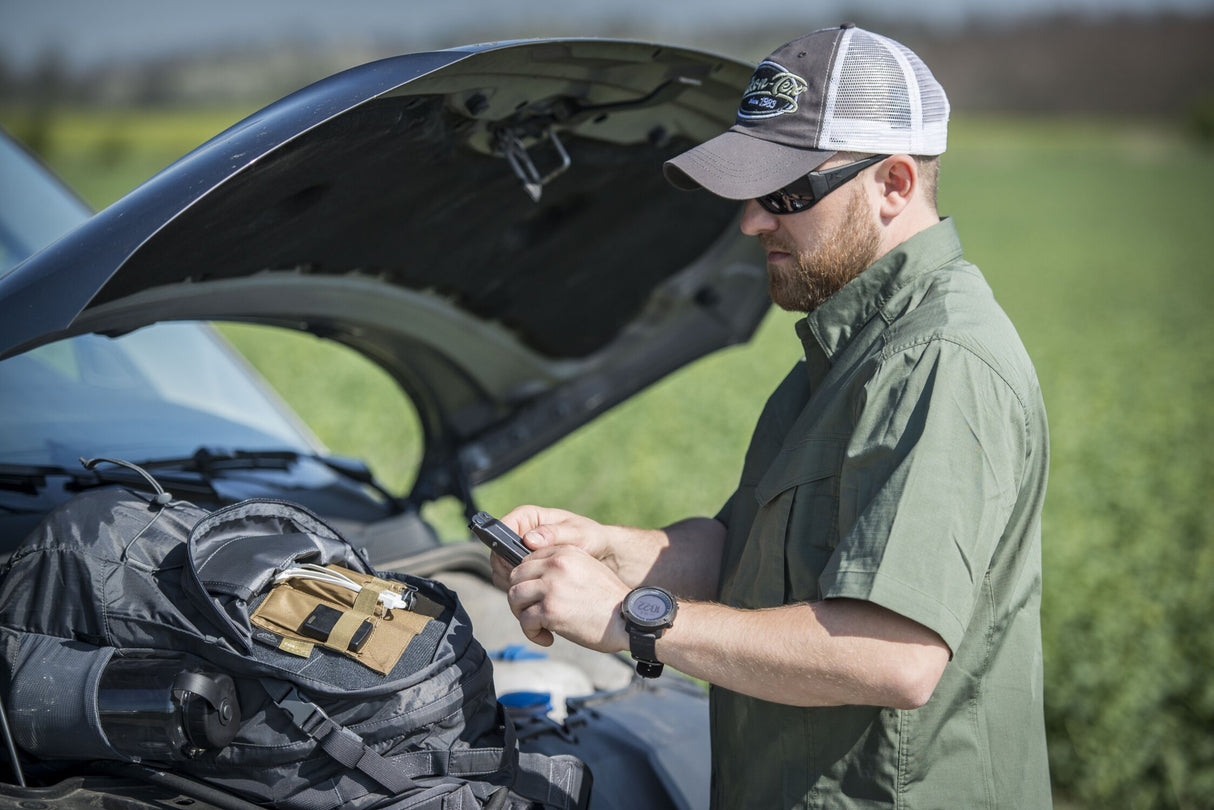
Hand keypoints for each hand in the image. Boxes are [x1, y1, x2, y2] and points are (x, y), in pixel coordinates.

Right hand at [491, 505, 616, 589]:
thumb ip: (554, 535)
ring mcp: (520, 552)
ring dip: (512, 580)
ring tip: (533, 589)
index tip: (516, 563)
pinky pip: (510, 579)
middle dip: (507, 568)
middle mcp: (520, 533)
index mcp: (528, 518)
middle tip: (526, 581)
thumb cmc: (591, 538)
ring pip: (501, 568)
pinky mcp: (524, 568)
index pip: (501, 528)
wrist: (601, 555)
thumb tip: (529, 538)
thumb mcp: (577, 534)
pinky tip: (534, 593)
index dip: (503, 547)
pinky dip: (518, 587)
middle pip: (497, 552)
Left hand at [505, 543, 631, 651]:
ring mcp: (551, 586)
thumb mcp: (587, 569)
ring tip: (538, 626)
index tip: (534, 596)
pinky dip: (532, 633)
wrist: (629, 620)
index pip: (526, 560)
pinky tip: (548, 638)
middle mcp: (555, 564)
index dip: (526, 581)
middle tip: (532, 613)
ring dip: (522, 615)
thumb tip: (533, 580)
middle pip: (516, 577)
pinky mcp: (550, 610)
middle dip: (520, 598)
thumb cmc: (609, 601)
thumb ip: (561, 567)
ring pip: (514, 597)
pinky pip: (525, 621)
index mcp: (564, 552)